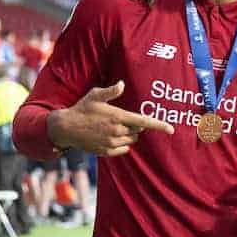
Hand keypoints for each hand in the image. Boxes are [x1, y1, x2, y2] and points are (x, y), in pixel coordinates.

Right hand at [47, 80, 173, 156]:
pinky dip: (122, 145)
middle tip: (121, 120)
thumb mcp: (95, 95)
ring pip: (131, 141)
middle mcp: (117, 131)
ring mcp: (111, 143)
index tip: (171, 130)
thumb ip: (110, 91)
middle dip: (135, 127)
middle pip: (137, 132)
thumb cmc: (82, 109)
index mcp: (118, 117)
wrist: (66, 128)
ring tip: (113, 127)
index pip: (143, 122)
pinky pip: (123, 150)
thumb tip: (122, 84)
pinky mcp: (106, 152)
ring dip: (128, 135)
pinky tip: (111, 137)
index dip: (159, 126)